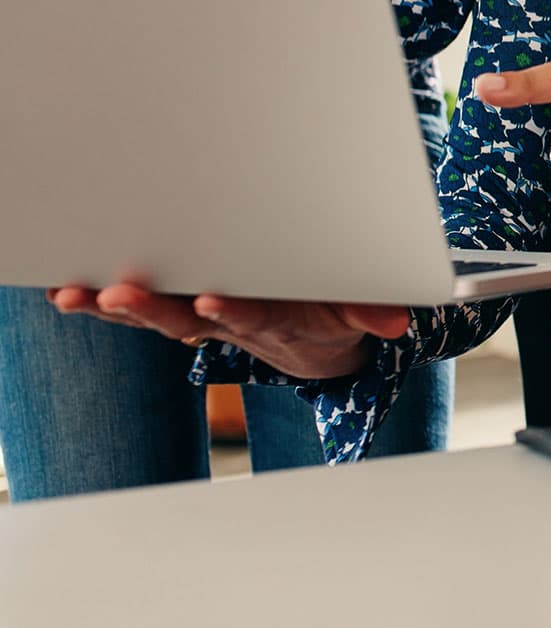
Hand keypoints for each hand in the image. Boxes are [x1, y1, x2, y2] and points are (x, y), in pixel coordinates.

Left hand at [47, 283, 410, 380]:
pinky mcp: (182, 308)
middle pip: (186, 318)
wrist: (310, 345)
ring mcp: (201, 317)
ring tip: (77, 294)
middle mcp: (231, 321)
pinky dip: (101, 302)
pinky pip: (138, 308)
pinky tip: (67, 290)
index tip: (212, 303)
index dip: (234, 312)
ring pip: (154, 315)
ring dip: (114, 307)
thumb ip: (373, 311)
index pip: (255, 316)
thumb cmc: (331, 312)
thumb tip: (398, 321)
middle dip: (151, 307)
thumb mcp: (359, 311)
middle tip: (120, 294)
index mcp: (277, 316)